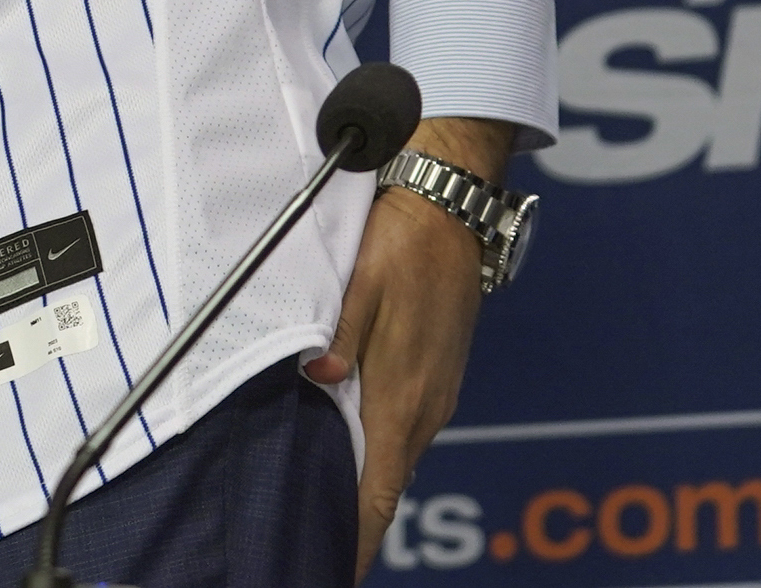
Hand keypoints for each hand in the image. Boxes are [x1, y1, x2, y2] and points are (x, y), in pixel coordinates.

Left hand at [305, 115, 511, 581]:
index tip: (333, 568)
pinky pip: (403, 428)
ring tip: (324, 512)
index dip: (357, 537)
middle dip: (353, 521)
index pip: (380, 491)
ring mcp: (435, 393)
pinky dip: (376, 451)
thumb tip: (318, 377)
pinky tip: (349, 450)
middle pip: (386, 483)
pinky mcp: (434, 375)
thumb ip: (339, 338)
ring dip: (364, 485)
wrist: (451, 209)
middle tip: (309, 546)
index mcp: (404, 396)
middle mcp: (426, 407)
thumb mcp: (362, 286)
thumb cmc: (402, 244)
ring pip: (393, 455)